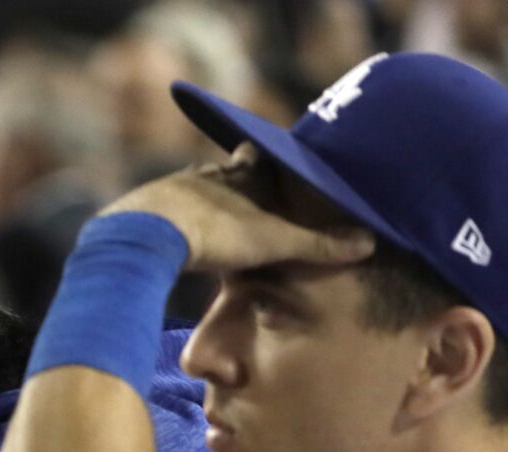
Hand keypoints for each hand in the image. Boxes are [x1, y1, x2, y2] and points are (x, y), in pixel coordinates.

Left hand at [102, 145, 373, 273]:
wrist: (147, 236)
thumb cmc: (215, 233)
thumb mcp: (273, 241)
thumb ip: (315, 244)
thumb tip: (368, 243)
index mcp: (237, 175)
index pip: (255, 156)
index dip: (261, 155)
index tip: (264, 152)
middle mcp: (203, 176)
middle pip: (220, 170)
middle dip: (229, 177)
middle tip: (236, 184)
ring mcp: (167, 191)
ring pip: (187, 188)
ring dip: (196, 198)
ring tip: (202, 209)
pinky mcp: (139, 213)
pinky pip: (157, 212)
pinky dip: (166, 220)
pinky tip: (165, 231)